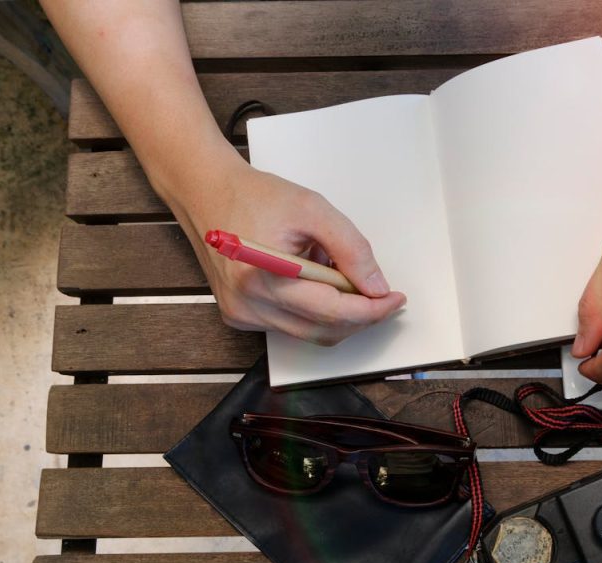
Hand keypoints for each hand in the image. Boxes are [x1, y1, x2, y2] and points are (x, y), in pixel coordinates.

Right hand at [171, 154, 405, 345]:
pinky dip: (314, 310)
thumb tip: (377, 287)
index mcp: (265, 277)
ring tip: (333, 271)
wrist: (206, 191)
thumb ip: (352, 249)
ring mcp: (242, 314)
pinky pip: (292, 326)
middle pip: (325, 330)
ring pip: (311, 333)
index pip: (334, 312)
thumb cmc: (255, 196)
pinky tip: (311, 279)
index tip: (395, 299)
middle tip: (381, 293)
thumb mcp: (315, 209)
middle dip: (360, 315)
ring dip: (337, 311)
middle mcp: (249, 304)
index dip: (372, 310)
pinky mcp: (240, 316)